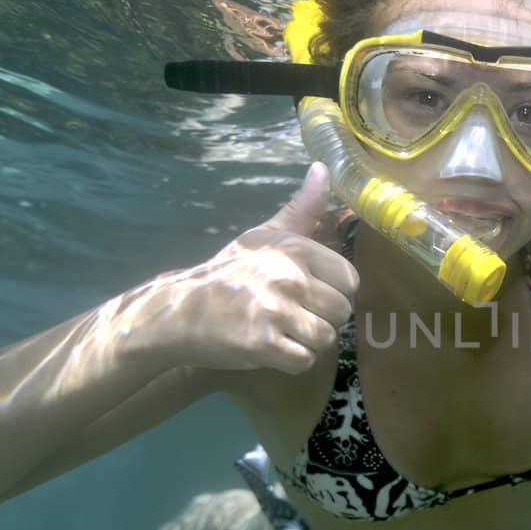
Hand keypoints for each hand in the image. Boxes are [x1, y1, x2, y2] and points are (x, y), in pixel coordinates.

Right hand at [125, 162, 357, 373]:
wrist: (180, 310)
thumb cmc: (230, 273)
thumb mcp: (265, 234)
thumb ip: (302, 207)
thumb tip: (324, 168)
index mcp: (296, 249)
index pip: (350, 280)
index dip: (334, 292)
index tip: (309, 294)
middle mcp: (290, 277)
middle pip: (341, 313)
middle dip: (321, 320)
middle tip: (291, 316)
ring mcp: (276, 311)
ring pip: (325, 339)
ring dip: (307, 342)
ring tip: (281, 331)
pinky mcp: (263, 344)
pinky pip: (303, 361)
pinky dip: (291, 361)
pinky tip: (271, 347)